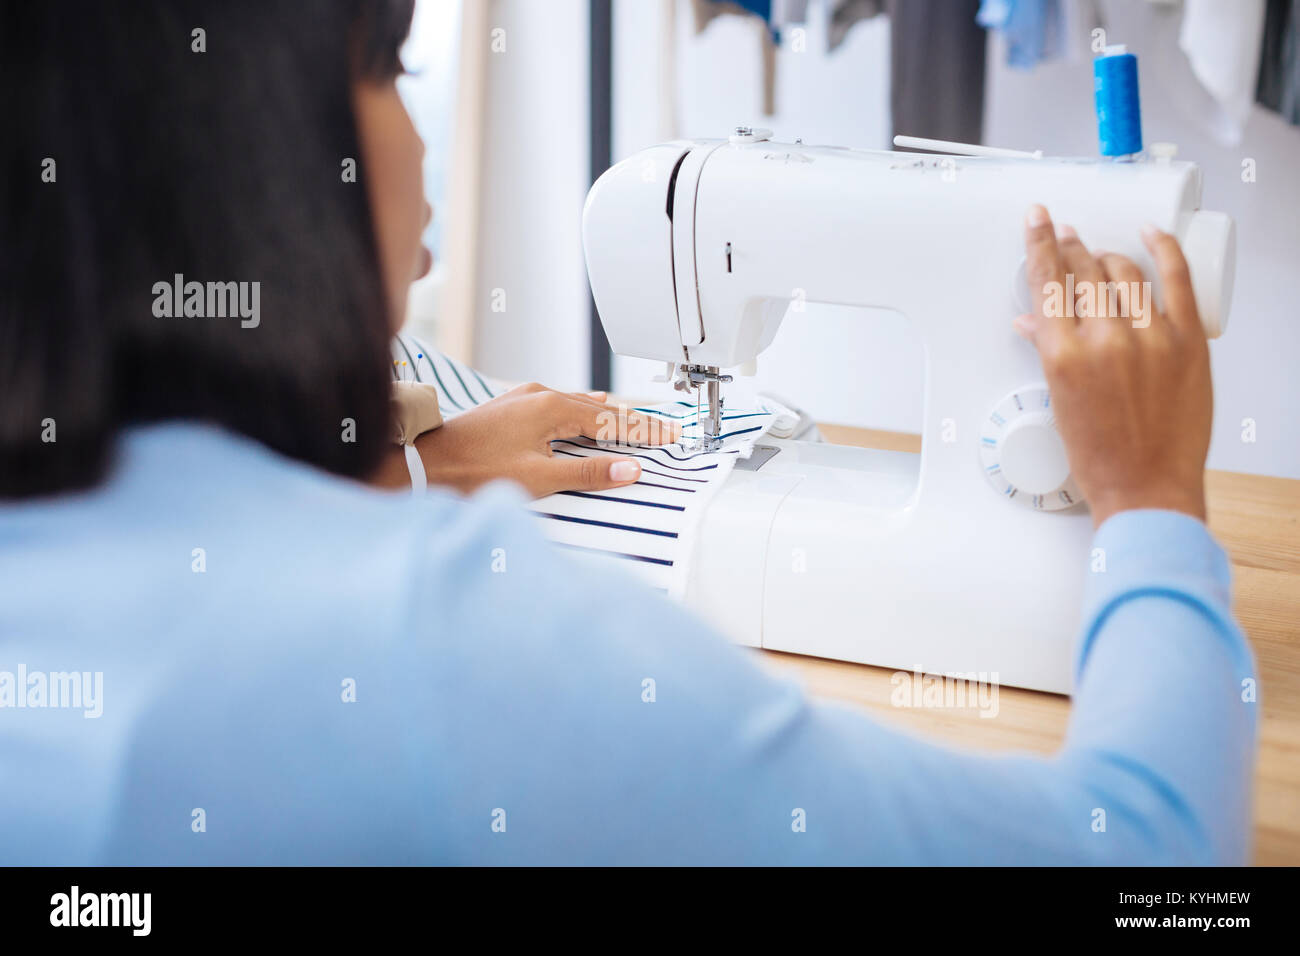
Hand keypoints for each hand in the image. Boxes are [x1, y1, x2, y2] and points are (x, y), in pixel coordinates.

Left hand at [383, 383, 680, 497]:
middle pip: (599, 408)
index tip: (671, 434)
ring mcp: (522, 399)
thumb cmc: (473, 472)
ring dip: (608, 415)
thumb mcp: (538, 478)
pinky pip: (559, 404)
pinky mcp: (509, 409)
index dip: (644, 430)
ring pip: (579, 404)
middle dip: (633, 420)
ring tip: (634, 420)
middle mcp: (538, 395)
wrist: (423, 467)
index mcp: (550, 407)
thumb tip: (630, 470)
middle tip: (664, 428)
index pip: (612, 421)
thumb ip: (587, 474)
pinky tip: (585, 410)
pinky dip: (582, 412)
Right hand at [1015, 205, 1212, 527]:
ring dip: (1108, 256)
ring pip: (1124, 271)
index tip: (1038, 219)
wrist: (1147, 488)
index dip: (1040, 243)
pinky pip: (1177, 279)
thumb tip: (1036, 322)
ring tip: (1101, 253)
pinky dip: (1164, 250)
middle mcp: (1105, 340)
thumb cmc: (1101, 457)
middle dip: (1071, 248)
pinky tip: (1153, 235)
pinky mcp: (1187, 341)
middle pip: (1084, 270)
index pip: (1047, 281)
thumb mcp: (1060, 401)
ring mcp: (1151, 337)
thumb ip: (1049, 352)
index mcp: (1064, 356)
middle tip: (1067, 236)